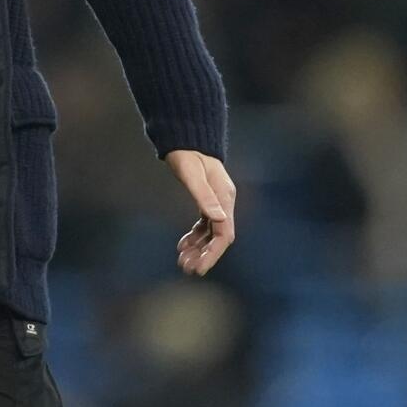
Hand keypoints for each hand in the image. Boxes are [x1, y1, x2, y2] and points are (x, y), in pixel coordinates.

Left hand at [165, 149, 235, 275]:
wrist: (186, 138)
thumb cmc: (187, 154)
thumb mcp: (192, 173)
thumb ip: (203, 195)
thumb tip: (218, 218)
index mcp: (224, 198)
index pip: (224, 234)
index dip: (213, 253)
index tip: (199, 268)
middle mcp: (224, 202)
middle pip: (218, 237)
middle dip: (204, 255)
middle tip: (186, 268)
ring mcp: (217, 202)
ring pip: (211, 233)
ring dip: (198, 248)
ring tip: (182, 261)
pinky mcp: (208, 200)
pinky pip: (204, 225)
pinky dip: (195, 236)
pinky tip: (182, 245)